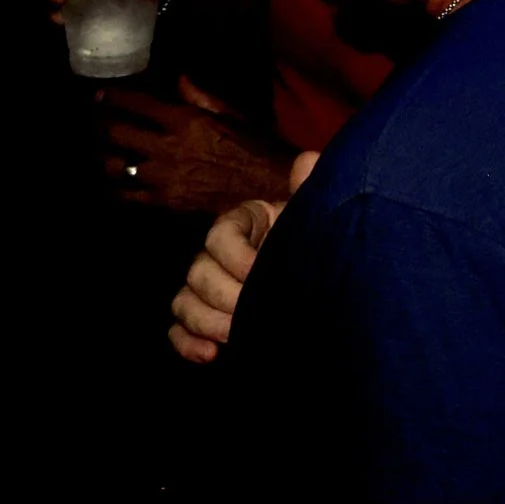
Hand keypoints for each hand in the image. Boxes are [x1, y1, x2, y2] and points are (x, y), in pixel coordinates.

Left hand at [100, 77, 292, 213]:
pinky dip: (117, 185)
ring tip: (104, 150)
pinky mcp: (163, 201)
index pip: (138, 105)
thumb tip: (179, 80)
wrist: (266, 187)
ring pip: (115, 165)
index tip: (101, 95)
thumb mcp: (232, 114)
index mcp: (185, 121)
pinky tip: (117, 180)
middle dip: (102, 125)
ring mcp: (162, 177)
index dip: (114, 97)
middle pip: (117, 134)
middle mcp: (168, 147)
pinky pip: (126, 194)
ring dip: (106, 156)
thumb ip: (200, 97)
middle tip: (97, 121)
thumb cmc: (254, 146)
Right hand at [166, 150, 316, 363]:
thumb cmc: (309, 239)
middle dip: (224, 295)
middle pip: (198, 272)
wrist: (315, 272)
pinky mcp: (199, 318)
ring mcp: (203, 287)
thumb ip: (307, 189)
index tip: (259, 270)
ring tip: (236, 335)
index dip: (236, 255)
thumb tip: (308, 160)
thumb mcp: (311, 214)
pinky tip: (210, 355)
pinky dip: (188, 344)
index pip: (219, 234)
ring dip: (206, 321)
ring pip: (184, 302)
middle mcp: (214, 254)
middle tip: (251, 310)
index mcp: (240, 223)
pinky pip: (178, 330)